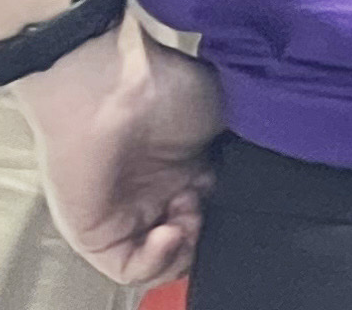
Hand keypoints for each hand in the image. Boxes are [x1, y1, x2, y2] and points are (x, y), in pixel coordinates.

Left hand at [11, 13, 225, 287]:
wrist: (115, 83)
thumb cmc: (166, 85)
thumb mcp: (223, 115)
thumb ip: (238, 154)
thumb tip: (255, 179)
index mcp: (185, 165)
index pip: (211, 211)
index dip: (226, 214)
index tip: (233, 199)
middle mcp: (154, 191)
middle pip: (188, 240)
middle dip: (206, 234)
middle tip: (208, 209)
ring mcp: (123, 214)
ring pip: (160, 260)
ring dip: (183, 250)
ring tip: (187, 218)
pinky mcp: (96, 233)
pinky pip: (128, 268)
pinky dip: (154, 262)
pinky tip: (169, 233)